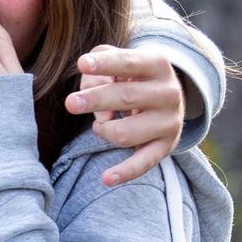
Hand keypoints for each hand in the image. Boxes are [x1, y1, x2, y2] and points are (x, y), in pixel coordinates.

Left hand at [69, 45, 186, 186]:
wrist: (165, 99)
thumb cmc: (129, 77)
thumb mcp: (116, 62)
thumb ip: (99, 67)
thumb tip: (91, 95)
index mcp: (157, 65)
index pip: (129, 63)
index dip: (105, 64)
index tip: (82, 64)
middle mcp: (169, 93)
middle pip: (125, 98)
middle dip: (94, 100)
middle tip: (71, 103)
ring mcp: (169, 121)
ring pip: (125, 132)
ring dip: (103, 129)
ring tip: (100, 124)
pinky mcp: (165, 145)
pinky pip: (145, 162)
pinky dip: (126, 172)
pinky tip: (107, 178)